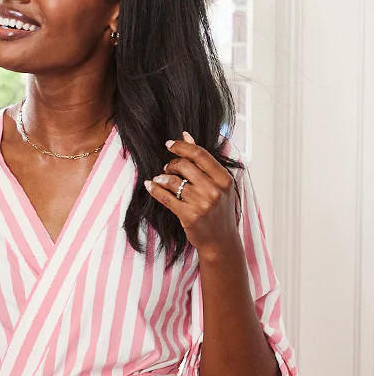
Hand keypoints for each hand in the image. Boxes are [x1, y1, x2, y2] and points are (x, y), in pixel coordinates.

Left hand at [143, 131, 239, 259]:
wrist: (220, 240)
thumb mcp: (219, 185)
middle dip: (171, 164)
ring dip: (162, 177)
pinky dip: (155, 189)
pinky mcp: (189, 216)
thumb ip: (204, 161)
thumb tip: (186, 135)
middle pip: (184, 165)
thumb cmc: (219, 210)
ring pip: (172, 181)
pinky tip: (150, 185)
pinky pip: (165, 197)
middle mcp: (214, 190)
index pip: (200, 154)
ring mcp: (202, 204)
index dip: (181, 147)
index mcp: (224, 179)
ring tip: (160, 179)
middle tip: (167, 168)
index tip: (169, 144)